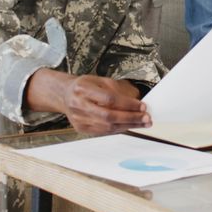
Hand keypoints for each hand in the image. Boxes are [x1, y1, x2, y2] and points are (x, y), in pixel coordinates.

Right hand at [25, 69, 150, 133]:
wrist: (65, 95)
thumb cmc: (85, 86)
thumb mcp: (99, 80)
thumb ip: (115, 89)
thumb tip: (135, 101)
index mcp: (83, 89)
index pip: (109, 99)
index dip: (128, 104)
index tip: (142, 105)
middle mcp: (78, 105)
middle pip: (108, 116)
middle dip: (131, 118)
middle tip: (146, 118)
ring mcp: (78, 119)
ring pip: (107, 127)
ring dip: (128, 126)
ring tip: (143, 123)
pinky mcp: (81, 129)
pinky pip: (103, 132)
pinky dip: (119, 129)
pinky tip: (129, 126)